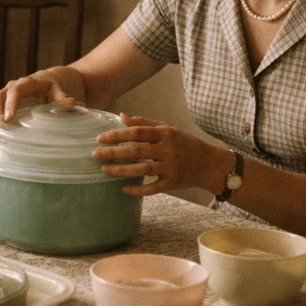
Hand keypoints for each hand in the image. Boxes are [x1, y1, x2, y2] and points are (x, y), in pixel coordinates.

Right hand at [0, 71, 79, 125]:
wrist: (45, 81)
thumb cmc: (52, 87)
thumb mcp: (58, 91)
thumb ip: (62, 98)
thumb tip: (72, 103)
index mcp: (26, 83)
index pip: (15, 91)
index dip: (10, 103)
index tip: (9, 117)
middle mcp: (12, 87)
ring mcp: (6, 94)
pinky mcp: (3, 103)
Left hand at [92, 113, 228, 195]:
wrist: (210, 164)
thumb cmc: (185, 144)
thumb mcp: (167, 129)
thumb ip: (144, 123)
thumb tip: (122, 116)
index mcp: (165, 134)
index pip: (137, 132)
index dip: (117, 135)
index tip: (100, 138)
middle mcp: (168, 149)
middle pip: (136, 150)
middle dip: (114, 153)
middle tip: (95, 155)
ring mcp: (171, 167)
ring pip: (142, 169)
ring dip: (121, 170)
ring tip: (104, 170)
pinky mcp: (173, 183)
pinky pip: (153, 188)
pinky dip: (138, 189)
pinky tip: (124, 188)